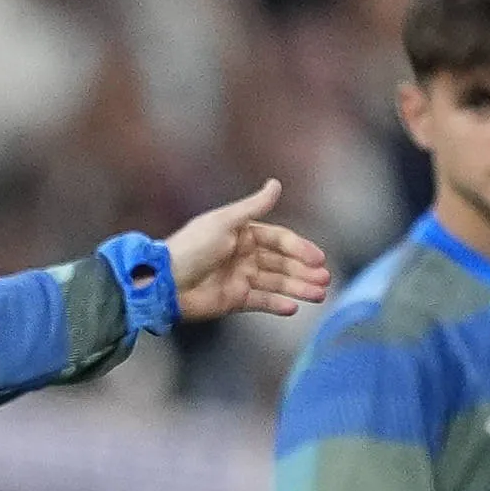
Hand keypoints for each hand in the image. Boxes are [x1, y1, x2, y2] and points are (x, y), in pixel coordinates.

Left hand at [160, 179, 332, 319]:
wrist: (164, 282)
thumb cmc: (191, 248)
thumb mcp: (224, 223)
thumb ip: (253, 207)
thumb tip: (276, 183)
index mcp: (242, 234)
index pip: (280, 239)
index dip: (300, 248)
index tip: (319, 259)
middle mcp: (243, 255)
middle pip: (282, 263)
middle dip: (304, 271)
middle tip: (325, 279)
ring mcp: (239, 278)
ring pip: (276, 283)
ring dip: (298, 288)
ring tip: (318, 294)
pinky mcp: (233, 300)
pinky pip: (261, 302)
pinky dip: (277, 305)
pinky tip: (293, 307)